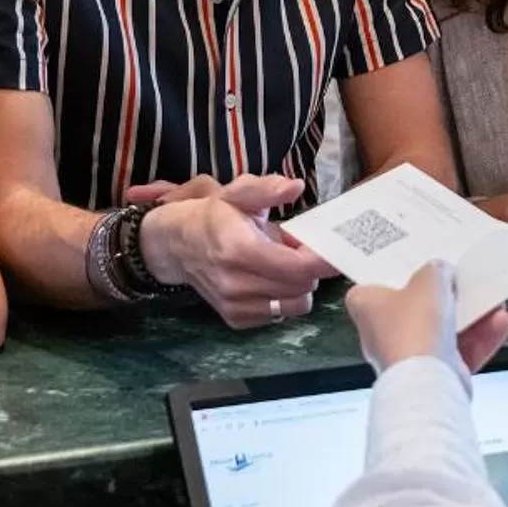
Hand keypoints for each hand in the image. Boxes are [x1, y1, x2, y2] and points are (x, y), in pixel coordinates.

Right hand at [138, 173, 327, 327]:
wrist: (175, 245)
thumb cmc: (212, 216)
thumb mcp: (237, 192)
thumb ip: (267, 189)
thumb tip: (296, 187)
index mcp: (239, 249)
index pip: (299, 267)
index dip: (323, 259)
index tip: (332, 246)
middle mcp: (236, 283)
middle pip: (302, 286)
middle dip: (312, 267)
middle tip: (301, 247)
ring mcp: (235, 306)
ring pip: (296, 305)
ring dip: (300, 284)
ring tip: (285, 263)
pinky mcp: (236, 320)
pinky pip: (280, 314)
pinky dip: (285, 297)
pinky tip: (271, 278)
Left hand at [346, 262, 507, 378]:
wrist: (427, 381)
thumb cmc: (414, 330)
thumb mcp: (428, 280)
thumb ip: (435, 270)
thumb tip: (441, 272)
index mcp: (367, 307)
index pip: (376, 284)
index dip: (396, 272)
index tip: (415, 263)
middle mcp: (384, 334)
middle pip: (417, 306)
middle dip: (443, 295)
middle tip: (459, 279)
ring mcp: (410, 356)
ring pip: (443, 330)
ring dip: (470, 315)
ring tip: (490, 299)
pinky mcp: (434, 374)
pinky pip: (461, 352)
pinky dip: (480, 338)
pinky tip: (499, 322)